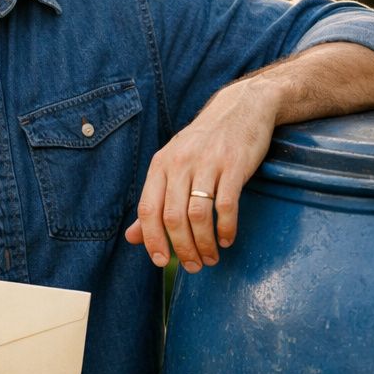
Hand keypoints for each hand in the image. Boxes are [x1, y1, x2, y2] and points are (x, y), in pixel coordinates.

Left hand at [124, 76, 280, 272]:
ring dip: (205, 243)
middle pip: (173, 217)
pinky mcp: (235, 165)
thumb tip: (132, 238)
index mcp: (161, 164)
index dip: (152, 240)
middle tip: (194, 266)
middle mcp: (180, 163)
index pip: (148, 210)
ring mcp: (208, 163)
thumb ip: (154, 201)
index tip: (161, 262)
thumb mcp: (174, 165)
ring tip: (211, 258)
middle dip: (183, 249)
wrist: (241, 107)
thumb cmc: (205, 143)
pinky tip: (227, 239)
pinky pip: (226, 205)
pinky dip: (226, 228)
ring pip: (198, 215)